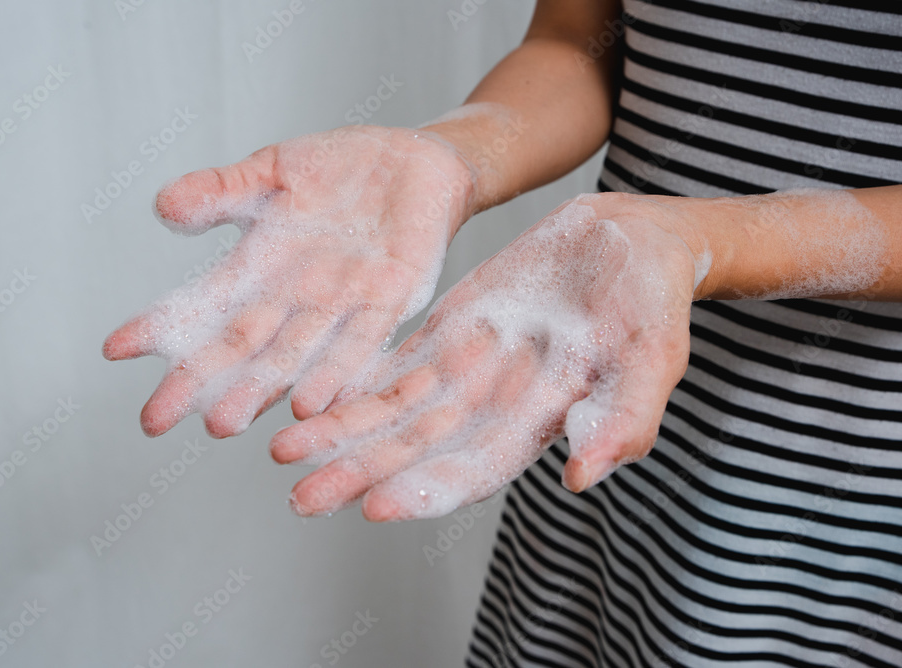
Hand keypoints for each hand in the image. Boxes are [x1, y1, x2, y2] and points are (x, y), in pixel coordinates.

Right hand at [103, 126, 474, 437]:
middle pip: (238, 346)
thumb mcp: (272, 172)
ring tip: (223, 422)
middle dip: (198, 382)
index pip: (201, 303)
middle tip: (155, 419)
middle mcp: (294, 297)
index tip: (114, 350)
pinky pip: (361, 341)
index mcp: (260, 267)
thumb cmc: (342, 168)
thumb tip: (163, 207)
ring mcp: (340, 303)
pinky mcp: (391, 299)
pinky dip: (336, 371)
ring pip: (293, 355)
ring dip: (258, 390)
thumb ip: (222, 192)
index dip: (160, 326)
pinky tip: (311, 404)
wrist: (418, 162)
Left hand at [270, 193, 701, 519]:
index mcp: (540, 420)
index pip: (473, 468)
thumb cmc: (653, 299)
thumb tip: (582, 477)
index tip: (371, 505)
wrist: (634, 239)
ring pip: (392, 411)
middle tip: (300, 495)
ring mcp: (465, 369)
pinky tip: (310, 394)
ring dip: (341, 433)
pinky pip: (392, 363)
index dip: (424, 489)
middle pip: (415, 449)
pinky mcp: (447, 332)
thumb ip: (624, 415)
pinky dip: (352, 381)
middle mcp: (492, 405)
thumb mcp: (653, 353)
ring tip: (286, 450)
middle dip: (360, 473)